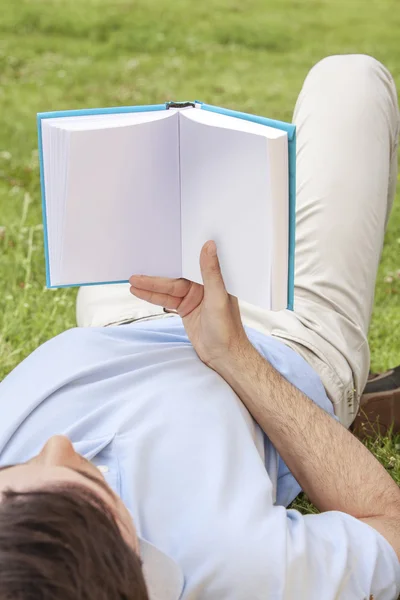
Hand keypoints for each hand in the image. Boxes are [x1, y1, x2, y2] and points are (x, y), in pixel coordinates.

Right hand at [129, 241, 249, 369]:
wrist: (224, 356)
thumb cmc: (227, 329)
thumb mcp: (217, 297)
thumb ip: (211, 272)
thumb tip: (209, 245)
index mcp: (213, 280)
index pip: (188, 268)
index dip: (171, 263)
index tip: (157, 256)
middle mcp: (202, 287)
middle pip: (173, 280)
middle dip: (154, 279)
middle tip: (135, 276)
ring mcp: (193, 300)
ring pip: (168, 291)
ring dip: (150, 289)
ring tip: (132, 284)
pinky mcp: (186, 311)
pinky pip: (167, 301)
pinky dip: (154, 298)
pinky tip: (142, 293)